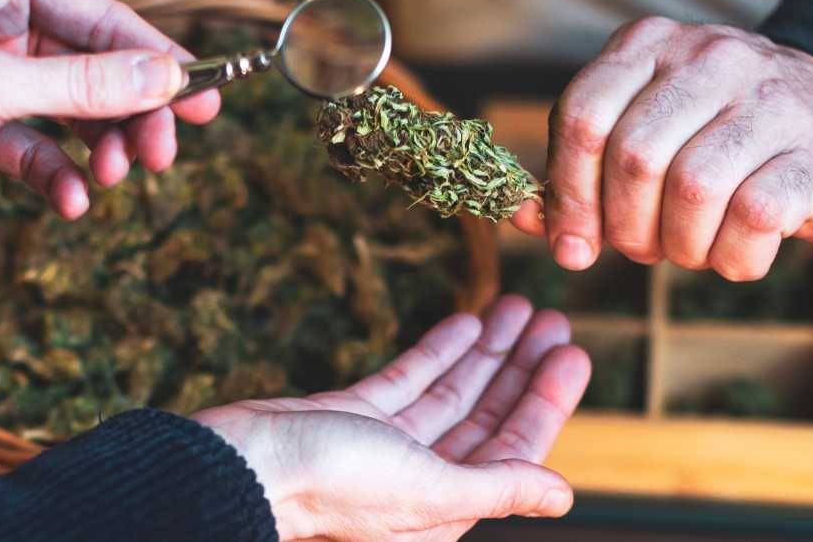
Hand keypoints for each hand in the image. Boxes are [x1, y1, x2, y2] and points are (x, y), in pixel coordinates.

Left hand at [0, 0, 220, 217]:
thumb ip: (87, 83)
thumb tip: (170, 77)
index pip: (100, 18)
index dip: (156, 61)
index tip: (205, 97)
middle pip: (92, 66)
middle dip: (127, 117)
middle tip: (162, 156)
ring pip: (68, 108)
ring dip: (96, 149)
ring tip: (111, 181)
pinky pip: (32, 142)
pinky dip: (54, 171)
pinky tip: (68, 201)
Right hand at [192, 295, 589, 540]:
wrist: (240, 466)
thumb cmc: (330, 487)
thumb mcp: (426, 491)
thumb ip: (496, 488)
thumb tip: (563, 494)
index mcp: (445, 505)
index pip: (513, 449)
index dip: (546, 401)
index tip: (572, 355)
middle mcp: (421, 477)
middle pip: (487, 415)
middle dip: (522, 369)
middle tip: (554, 321)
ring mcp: (386, 443)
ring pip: (452, 391)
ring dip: (487, 352)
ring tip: (518, 308)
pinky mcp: (354, 414)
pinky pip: (410, 378)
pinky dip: (439, 351)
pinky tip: (466, 323)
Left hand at [511, 18, 812, 279]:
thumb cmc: (719, 139)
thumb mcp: (644, 130)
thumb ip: (580, 169)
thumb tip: (524, 217)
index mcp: (650, 43)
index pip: (581, 115)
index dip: (567, 192)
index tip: (571, 243)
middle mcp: (711, 56)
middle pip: (633, 157)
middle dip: (624, 225)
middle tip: (640, 248)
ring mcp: (771, 99)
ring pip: (691, 189)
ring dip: (680, 245)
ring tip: (689, 248)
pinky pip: (753, 218)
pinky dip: (733, 257)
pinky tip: (735, 252)